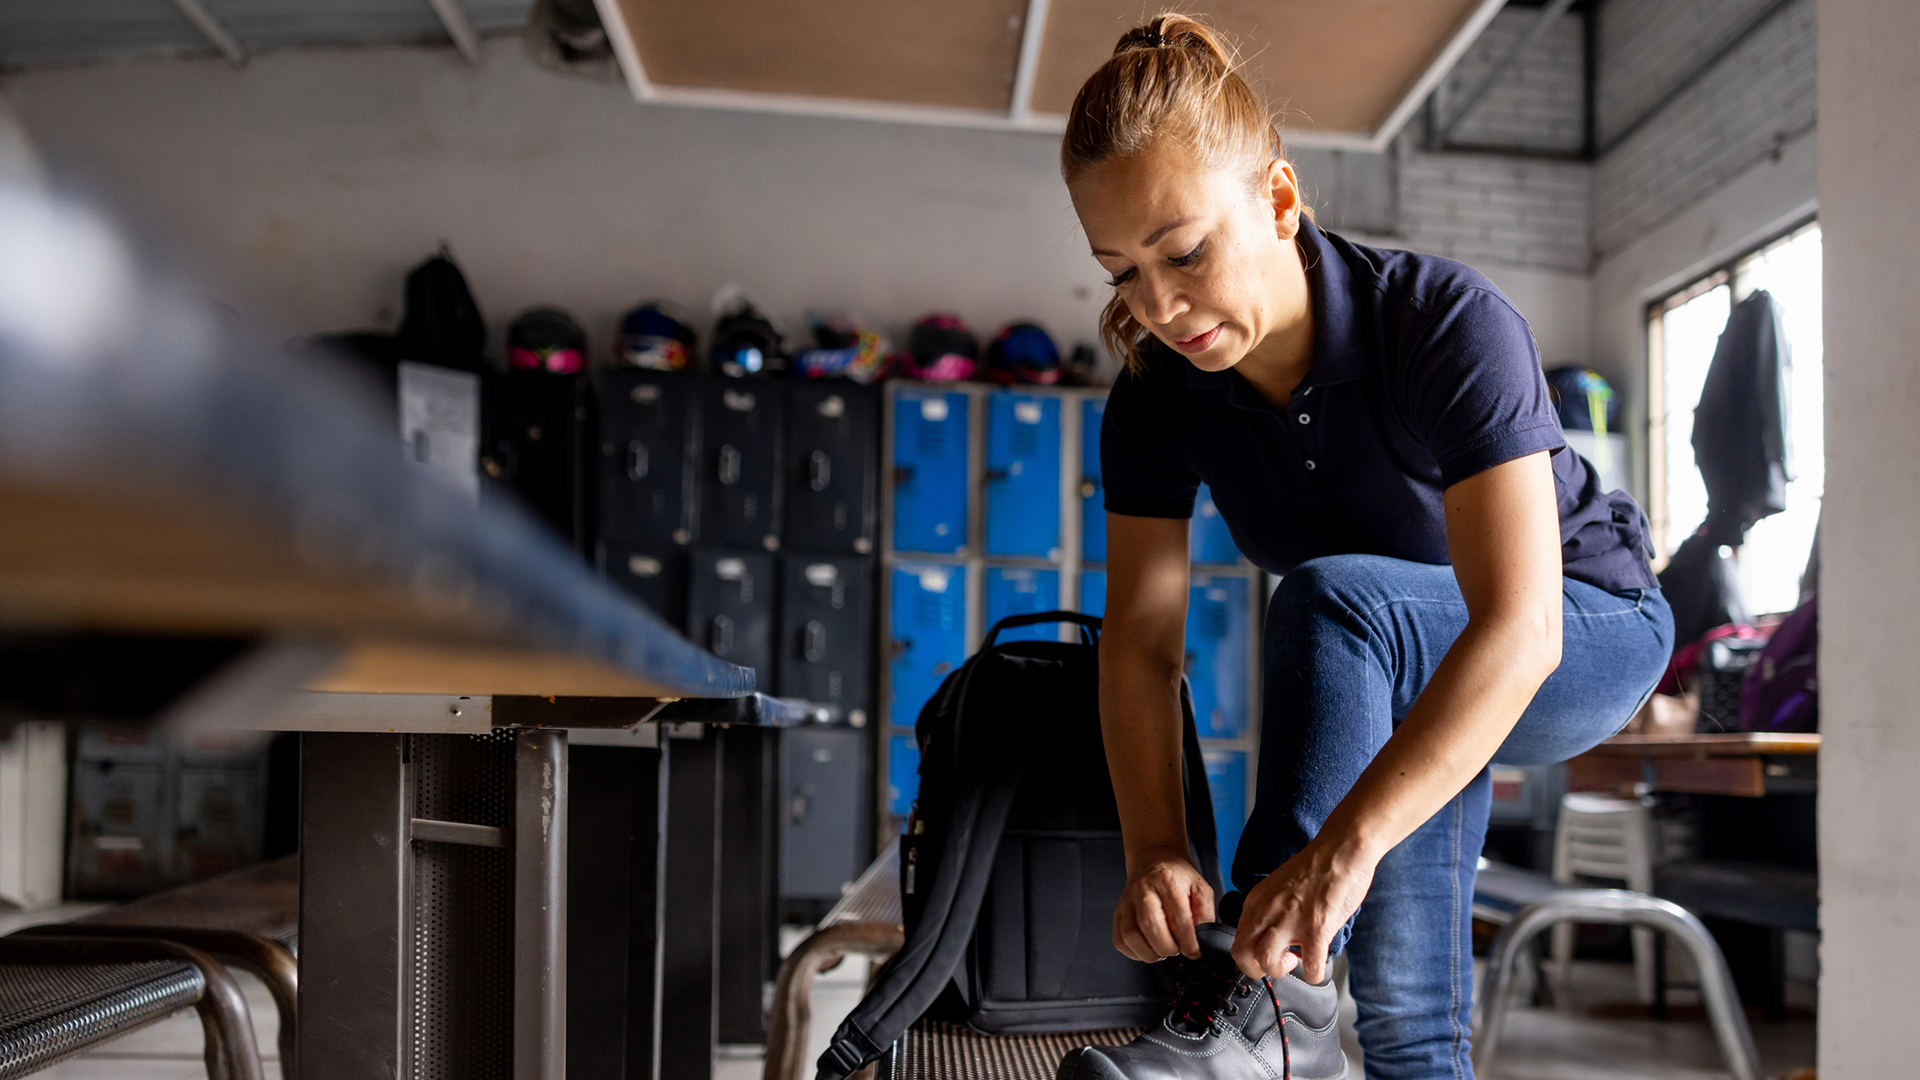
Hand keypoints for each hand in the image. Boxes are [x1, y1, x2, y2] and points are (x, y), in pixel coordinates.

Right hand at [1114, 852, 1215, 961]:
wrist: (1153, 861)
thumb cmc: (1177, 878)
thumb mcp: (1200, 888)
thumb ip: (1205, 914)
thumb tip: (1203, 941)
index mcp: (1167, 881)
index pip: (1178, 918)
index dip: (1188, 942)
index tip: (1194, 951)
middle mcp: (1143, 889)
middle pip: (1150, 925)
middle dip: (1167, 947)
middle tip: (1177, 948)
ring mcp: (1126, 902)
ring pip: (1130, 936)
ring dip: (1150, 952)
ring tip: (1162, 949)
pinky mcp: (1117, 914)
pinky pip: (1120, 941)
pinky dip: (1136, 952)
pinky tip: (1149, 947)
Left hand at [1231, 840, 1375, 982]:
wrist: (1341, 850)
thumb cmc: (1316, 867)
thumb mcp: (1278, 886)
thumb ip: (1269, 910)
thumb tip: (1271, 936)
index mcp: (1257, 901)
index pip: (1237, 939)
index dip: (1251, 955)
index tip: (1269, 954)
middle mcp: (1268, 911)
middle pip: (1241, 954)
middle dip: (1256, 969)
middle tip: (1277, 963)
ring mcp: (1291, 920)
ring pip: (1266, 961)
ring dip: (1280, 971)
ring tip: (1295, 961)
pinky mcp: (1316, 928)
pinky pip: (1310, 967)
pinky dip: (1314, 975)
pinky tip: (1318, 967)